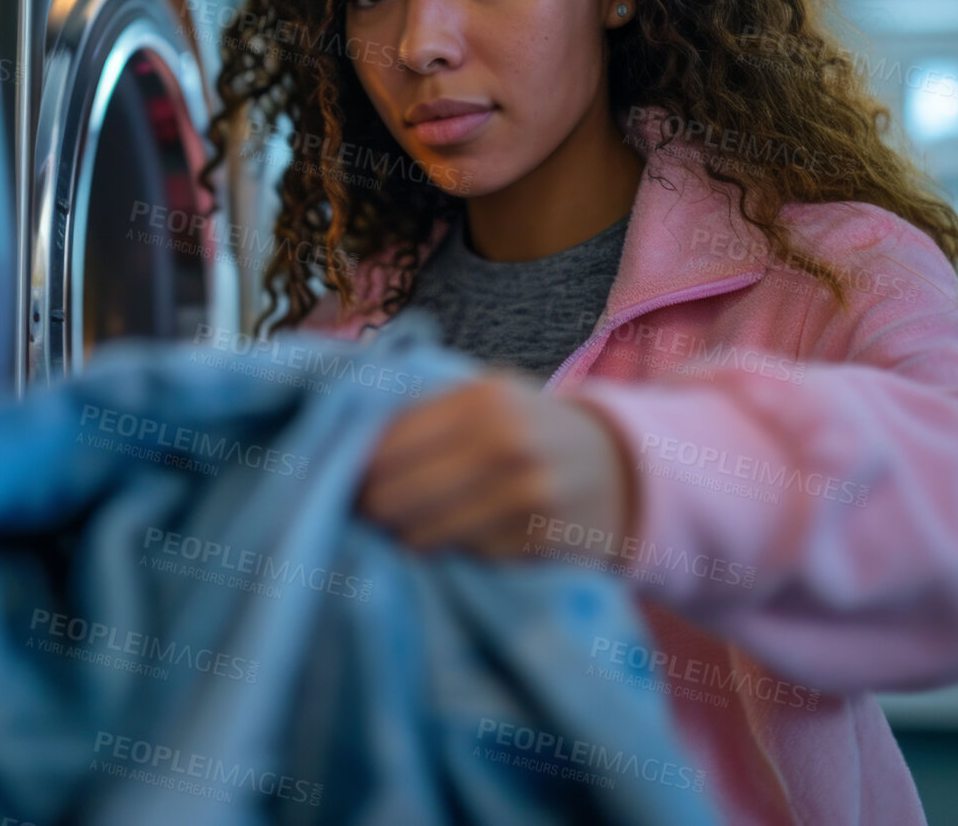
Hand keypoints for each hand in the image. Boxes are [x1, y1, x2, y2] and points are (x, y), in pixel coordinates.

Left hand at [355, 372, 635, 560]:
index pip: (385, 443)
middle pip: (393, 495)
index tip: (336, 481)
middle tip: (359, 514)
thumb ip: (426, 411)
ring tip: (398, 529)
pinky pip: (461, 559)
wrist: (621, 469)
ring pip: (420, 536)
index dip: (348, 468)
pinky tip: (451, 541)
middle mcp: (505, 446)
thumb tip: (338, 441)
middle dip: (367, 509)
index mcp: (483, 400)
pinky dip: (447, 554)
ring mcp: (525, 499)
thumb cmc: (532, 430)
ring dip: (401, 537)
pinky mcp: (536, 546)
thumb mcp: (489, 399)